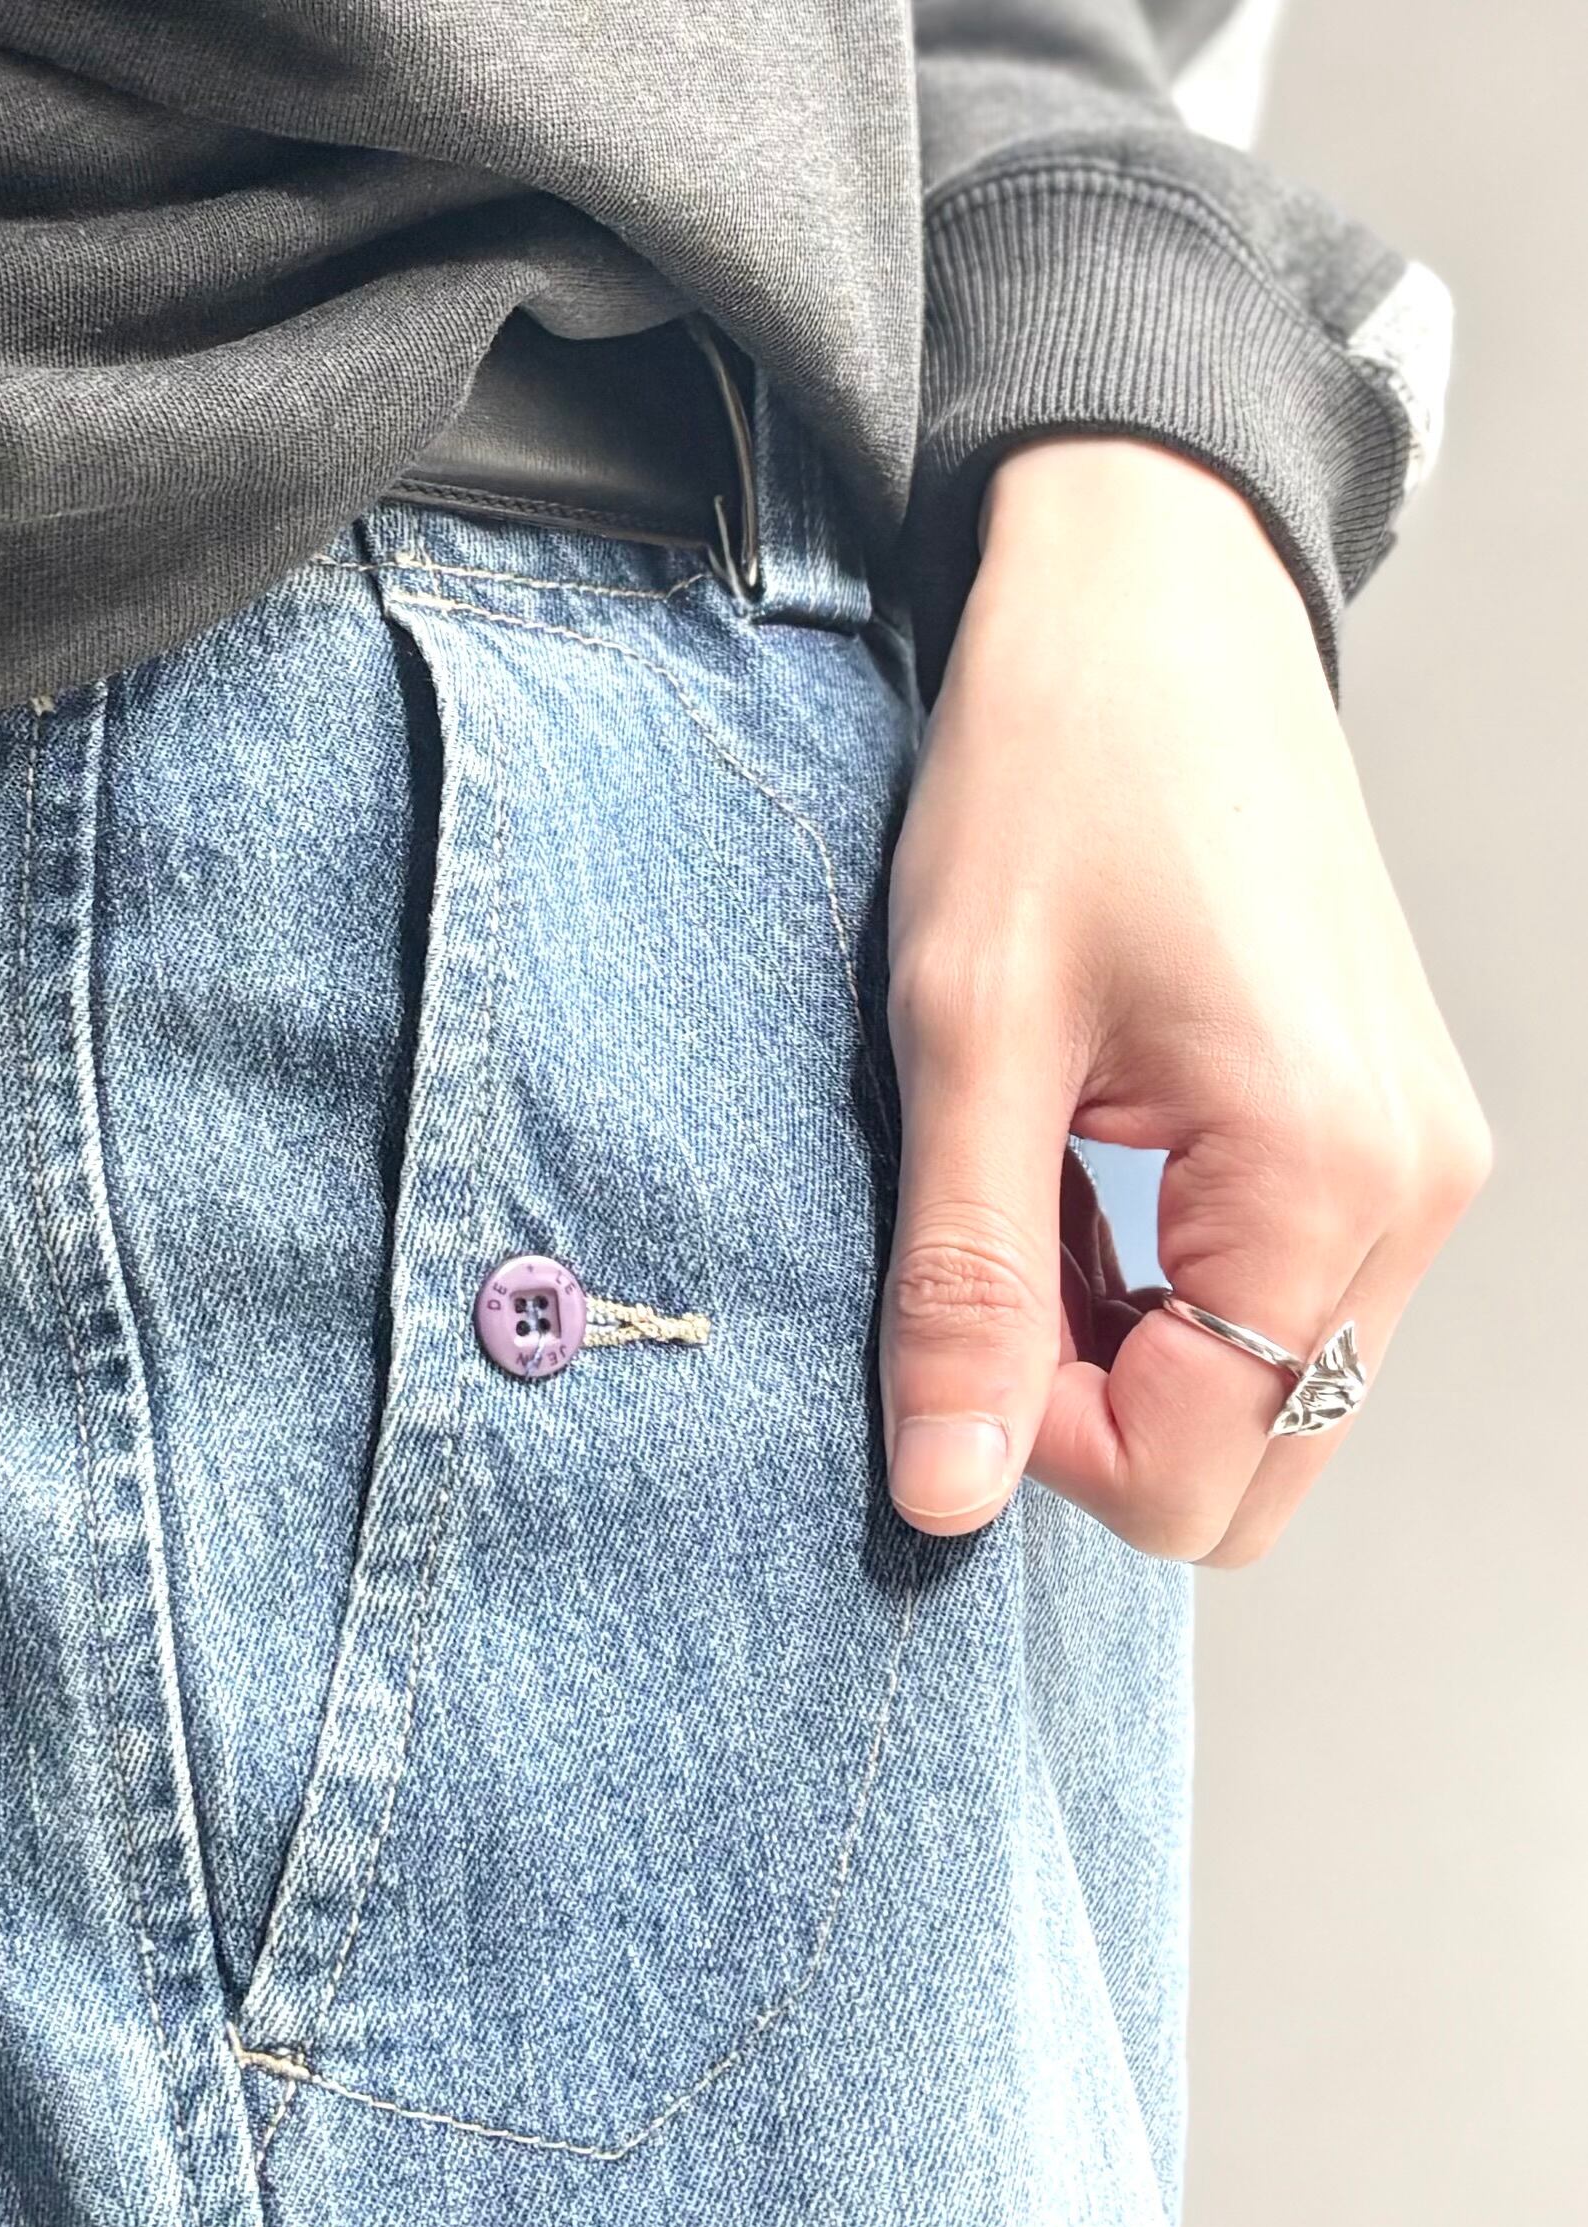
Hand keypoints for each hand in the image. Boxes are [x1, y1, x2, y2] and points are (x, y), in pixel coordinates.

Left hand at [880, 436, 1488, 1564]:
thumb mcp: (969, 1037)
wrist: (1153, 596)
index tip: (952, 1320)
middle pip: (1253, 1467)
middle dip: (1097, 1420)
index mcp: (1325, 1174)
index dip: (1038, 1445)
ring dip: (1128, 1354)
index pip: (1192, 1473)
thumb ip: (965, 1287)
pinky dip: (1171, 1297)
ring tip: (1032, 1194)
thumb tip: (945, 1495)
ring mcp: (1416, 1163)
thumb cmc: (1059, 772)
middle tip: (985, 1269)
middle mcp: (1411, 1190)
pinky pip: (1284, 1306)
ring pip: (1267, 1395)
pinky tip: (1086, 1185)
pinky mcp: (1385, 1133)